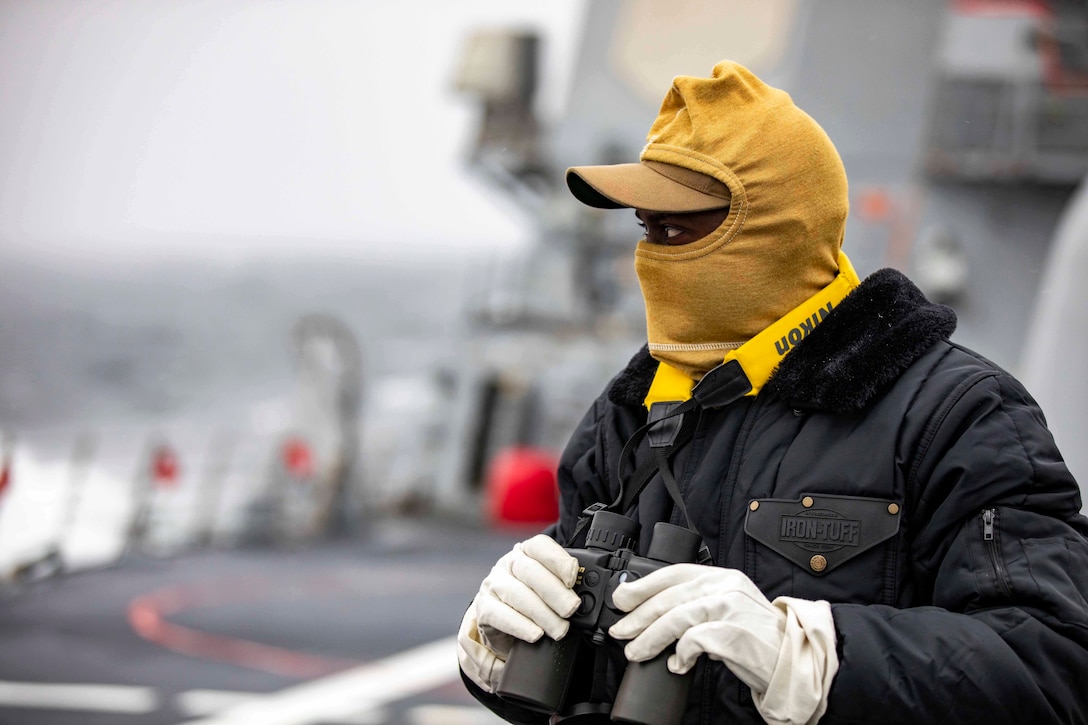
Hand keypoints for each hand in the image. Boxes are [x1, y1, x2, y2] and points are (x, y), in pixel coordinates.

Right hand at [456, 535, 580, 692]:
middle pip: (530, 571)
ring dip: (541, 613)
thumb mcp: (551, 591)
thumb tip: (588, 595)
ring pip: (516, 593)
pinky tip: (535, 635)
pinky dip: (520, 626)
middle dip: (555, 592)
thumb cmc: (534, 604)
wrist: (506, 629)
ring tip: (560, 630)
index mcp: (527, 552)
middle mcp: (508, 563)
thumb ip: (566, 587)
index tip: (572, 577)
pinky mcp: (482, 608)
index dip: (557, 559)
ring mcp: (493, 584)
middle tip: (571, 609)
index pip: (540, 546)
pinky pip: (498, 614)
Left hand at [608, 563, 837, 724]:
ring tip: (636, 652)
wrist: (795, 659)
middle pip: (669, 597)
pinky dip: (680, 655)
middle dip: (638, 616)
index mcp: (722, 575)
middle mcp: (725, 586)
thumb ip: (700, 601)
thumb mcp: (729, 607)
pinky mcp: (732, 633)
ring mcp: (729, 608)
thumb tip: (654, 609)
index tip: (622, 599)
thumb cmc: (758, 637)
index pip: (674, 573)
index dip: (643, 585)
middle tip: (620, 631)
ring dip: (650, 637)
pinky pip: (693, 641)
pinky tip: (677, 665)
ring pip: (675, 618)